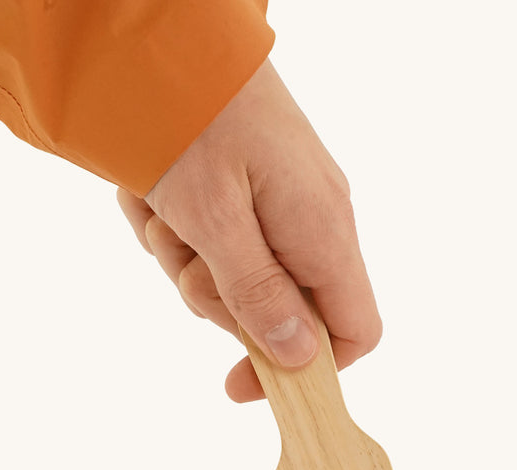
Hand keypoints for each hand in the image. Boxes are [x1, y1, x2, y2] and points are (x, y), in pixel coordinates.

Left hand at [116, 60, 381, 401]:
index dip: (308, 371)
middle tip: (185, 263)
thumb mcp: (216, 219)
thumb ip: (259, 293)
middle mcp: (316, 222)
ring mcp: (286, 206)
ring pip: (244, 281)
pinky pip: (222, 244)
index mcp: (323, 232)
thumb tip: (300, 358)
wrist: (162, 40)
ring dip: (191, 265)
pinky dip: (183, 235)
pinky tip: (161, 203)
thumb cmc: (191, 120)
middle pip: (286, 313)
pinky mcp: (255, 192)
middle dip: (223, 304)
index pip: (355, 332)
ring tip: (165, 219)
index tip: (241, 381)